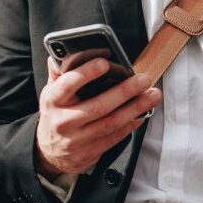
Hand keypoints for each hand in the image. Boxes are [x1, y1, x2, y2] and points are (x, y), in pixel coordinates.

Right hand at [35, 57, 161, 175]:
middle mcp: (64, 121)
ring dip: (136, 108)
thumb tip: (67, 49)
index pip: (68, 84)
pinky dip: (131, 125)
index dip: (86, 73)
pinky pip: (114, 137)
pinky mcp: (89, 152)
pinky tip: (142, 114)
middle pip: (98, 106)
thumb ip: (59, 71)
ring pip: (111, 123)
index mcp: (53, 100)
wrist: (49, 152)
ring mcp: (77, 139)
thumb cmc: (55, 113)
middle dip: (124, 92)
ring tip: (152, 95)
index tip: (105, 63)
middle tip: (143, 80)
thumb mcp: (50, 91)